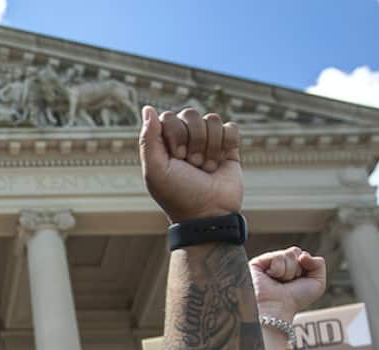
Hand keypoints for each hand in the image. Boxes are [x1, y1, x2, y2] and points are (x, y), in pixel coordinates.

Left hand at [139, 106, 242, 223]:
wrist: (208, 213)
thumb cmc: (177, 194)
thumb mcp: (155, 170)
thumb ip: (148, 139)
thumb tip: (148, 108)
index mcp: (164, 142)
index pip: (168, 117)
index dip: (175, 135)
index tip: (177, 158)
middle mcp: (185, 138)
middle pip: (190, 114)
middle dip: (193, 141)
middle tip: (192, 164)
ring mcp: (207, 140)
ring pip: (212, 119)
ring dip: (210, 147)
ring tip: (206, 167)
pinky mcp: (228, 146)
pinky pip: (230, 127)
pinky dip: (227, 144)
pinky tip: (221, 162)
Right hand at [249, 247, 326, 321]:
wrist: (277, 308)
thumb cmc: (295, 300)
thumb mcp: (318, 283)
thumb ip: (319, 263)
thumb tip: (303, 255)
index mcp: (291, 266)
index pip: (302, 254)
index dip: (305, 267)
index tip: (298, 282)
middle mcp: (279, 263)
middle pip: (295, 252)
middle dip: (297, 268)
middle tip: (289, 282)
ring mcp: (267, 262)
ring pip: (288, 254)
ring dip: (288, 271)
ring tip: (279, 282)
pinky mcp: (258, 262)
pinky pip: (277, 257)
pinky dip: (278, 270)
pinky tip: (271, 278)